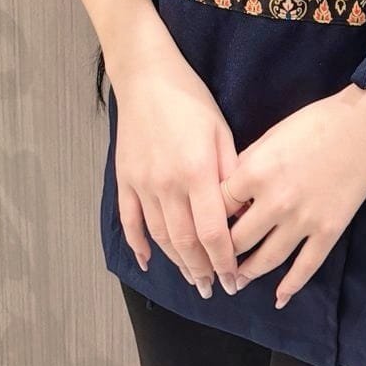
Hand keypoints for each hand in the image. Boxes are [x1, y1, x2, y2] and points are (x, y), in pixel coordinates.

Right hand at [113, 48, 243, 295]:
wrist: (147, 77)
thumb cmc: (192, 100)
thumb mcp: (221, 132)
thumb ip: (230, 175)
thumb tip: (241, 214)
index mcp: (197, 172)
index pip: (213, 231)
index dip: (224, 260)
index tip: (234, 279)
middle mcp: (167, 184)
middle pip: (185, 242)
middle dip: (202, 270)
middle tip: (215, 288)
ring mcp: (142, 184)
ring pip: (160, 237)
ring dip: (177, 263)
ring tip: (193, 279)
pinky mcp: (125, 180)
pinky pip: (130, 221)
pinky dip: (139, 244)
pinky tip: (149, 261)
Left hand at [219, 85, 365, 309]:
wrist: (363, 128)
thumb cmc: (315, 123)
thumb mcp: (270, 136)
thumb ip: (247, 164)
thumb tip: (230, 191)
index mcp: (255, 172)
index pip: (219, 207)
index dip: (210, 218)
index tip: (207, 227)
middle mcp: (275, 201)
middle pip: (237, 240)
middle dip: (224, 252)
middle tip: (216, 262)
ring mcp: (302, 220)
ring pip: (266, 260)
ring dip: (248, 273)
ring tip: (237, 281)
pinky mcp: (328, 232)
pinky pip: (304, 268)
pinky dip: (290, 287)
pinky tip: (279, 298)